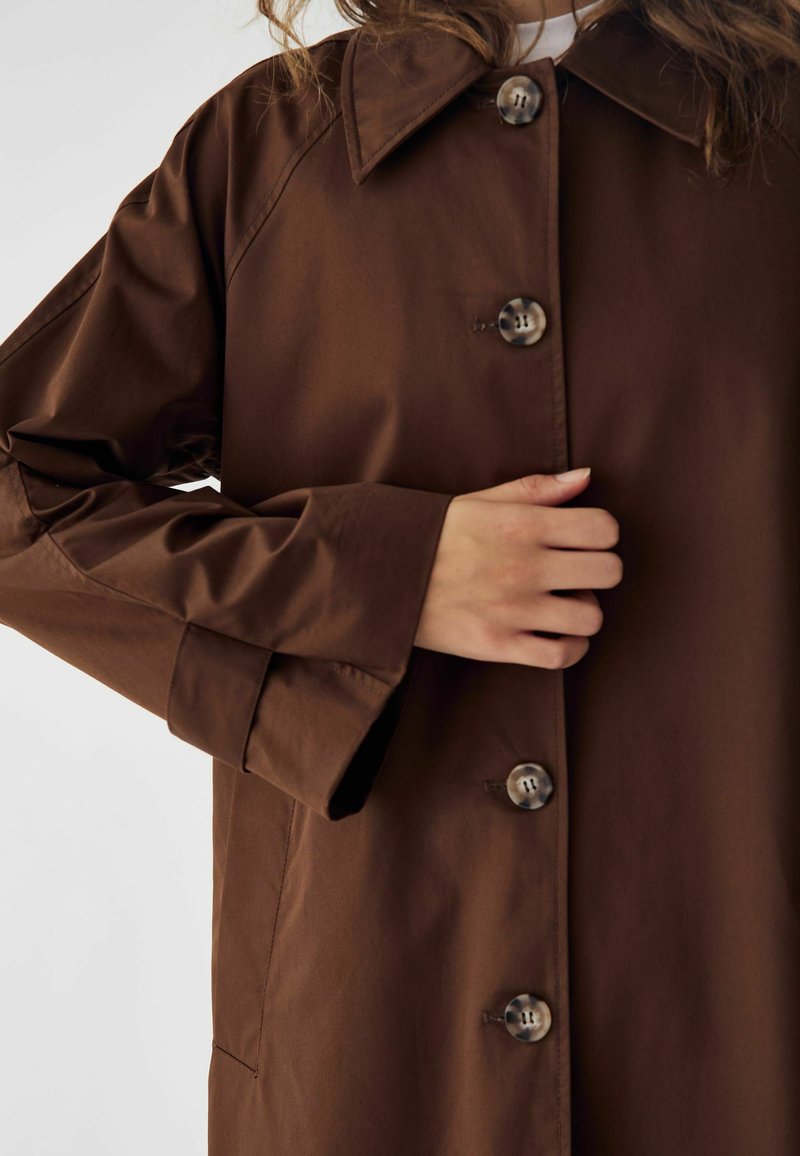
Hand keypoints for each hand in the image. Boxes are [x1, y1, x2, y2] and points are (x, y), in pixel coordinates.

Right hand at [414, 467, 621, 667]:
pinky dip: (570, 648)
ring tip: (562, 604)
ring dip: (584, 611)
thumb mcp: (481, 501)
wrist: (380, 574)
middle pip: (609, 571)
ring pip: (591, 616)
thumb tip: (586, 476)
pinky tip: (558, 635)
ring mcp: (513, 609)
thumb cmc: (433, 535)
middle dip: (599, 571)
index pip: (603, 528)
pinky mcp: (498, 645)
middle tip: (576, 573)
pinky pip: (561, 655)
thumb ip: (536, 489)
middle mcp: (524, 566)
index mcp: (523, 524)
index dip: (602, 535)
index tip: (583, 541)